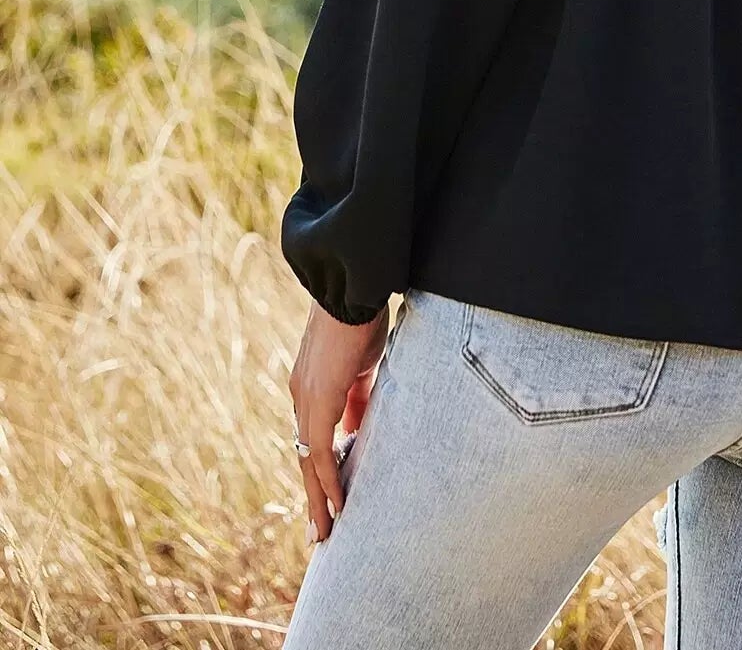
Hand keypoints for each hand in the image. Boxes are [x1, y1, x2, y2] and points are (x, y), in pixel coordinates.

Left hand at [288, 300, 389, 543]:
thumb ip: (357, 395)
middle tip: (319, 531)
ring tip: (325, 530)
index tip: (328, 494)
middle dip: (313, 495)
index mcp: (310, 384)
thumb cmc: (361, 315)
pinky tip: (336, 504)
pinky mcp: (318, 402)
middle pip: (306, 455)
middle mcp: (301, 395)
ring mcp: (306, 399)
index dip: (320, 467)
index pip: (313, 436)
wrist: (351, 287)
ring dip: (318, 497)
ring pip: (309, 460)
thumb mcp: (361, 363)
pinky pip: (320, 452)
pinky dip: (327, 481)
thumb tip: (358, 425)